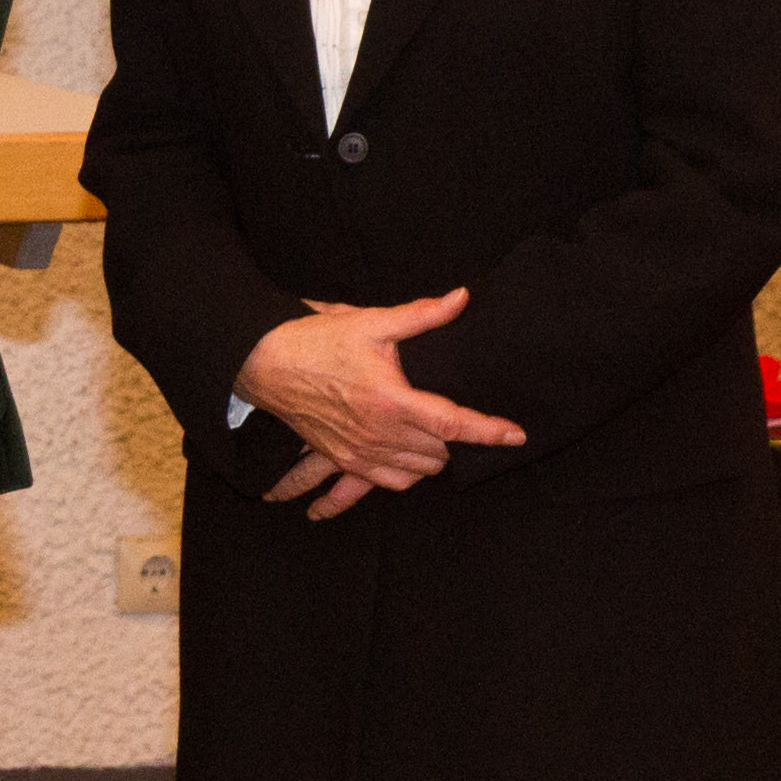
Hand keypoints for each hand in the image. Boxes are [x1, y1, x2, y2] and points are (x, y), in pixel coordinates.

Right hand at [236, 290, 527, 517]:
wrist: (263, 365)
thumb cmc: (315, 342)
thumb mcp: (369, 323)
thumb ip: (421, 315)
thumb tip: (461, 299)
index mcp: (391, 400)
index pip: (453, 424)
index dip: (489, 431)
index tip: (517, 435)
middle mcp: (379, 433)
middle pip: (440, 453)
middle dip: (457, 440)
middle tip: (459, 419)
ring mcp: (360, 451)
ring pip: (418, 471)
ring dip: (434, 457)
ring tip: (436, 437)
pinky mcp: (343, 459)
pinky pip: (388, 482)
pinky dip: (407, 474)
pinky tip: (409, 458)